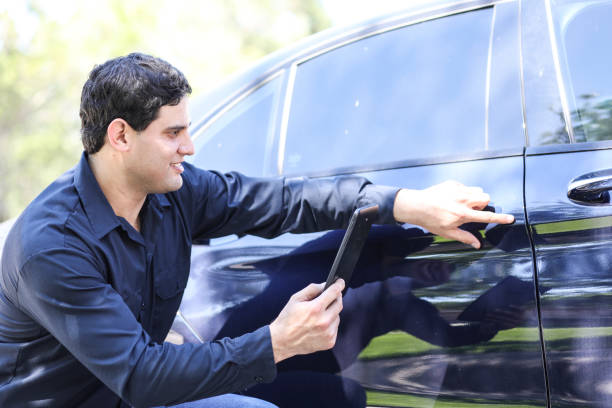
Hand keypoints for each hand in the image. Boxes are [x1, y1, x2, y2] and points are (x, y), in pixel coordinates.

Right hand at [269, 279, 343, 362]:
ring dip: (331, 312)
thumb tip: (325, 285)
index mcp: (315, 309)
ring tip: (318, 315)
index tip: (340, 282)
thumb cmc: (287, 319)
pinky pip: (335, 327)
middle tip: (328, 297)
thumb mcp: (296, 298)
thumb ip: (312, 289)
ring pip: (337, 316)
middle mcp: (324, 321)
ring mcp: (328, 333)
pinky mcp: (330, 342)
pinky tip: (318, 326)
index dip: (339, 285)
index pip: (334, 292)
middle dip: (335, 298)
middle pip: (339, 304)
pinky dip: (329, 324)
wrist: (282, 341)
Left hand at [392, 180, 514, 248]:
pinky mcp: (453, 183)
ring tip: (462, 203)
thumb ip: (464, 237)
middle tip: (471, 210)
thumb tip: (478, 244)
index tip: (510, 218)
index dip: (500, 219)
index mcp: (462, 215)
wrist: (416, 205)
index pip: (486, 217)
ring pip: (478, 191)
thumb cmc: (430, 220)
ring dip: (475, 197)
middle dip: (482, 204)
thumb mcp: (447, 232)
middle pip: (486, 198)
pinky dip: (464, 192)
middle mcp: (462, 201)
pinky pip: (466, 186)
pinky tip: (452, 198)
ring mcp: (458, 190)